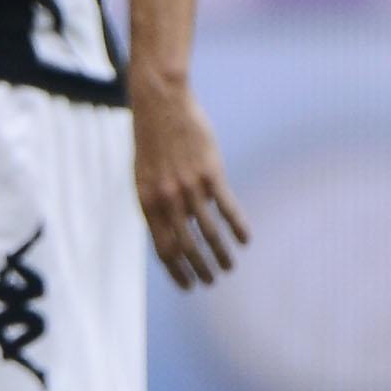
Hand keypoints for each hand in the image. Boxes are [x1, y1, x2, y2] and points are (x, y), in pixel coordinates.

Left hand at [131, 72, 248, 289]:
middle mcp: (167, 200)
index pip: (164, 249)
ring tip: (229, 267)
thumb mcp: (144, 177)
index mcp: (147, 203)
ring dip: (221, 254)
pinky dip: (238, 227)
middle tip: (211, 281)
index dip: (177, 272)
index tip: (189, 286)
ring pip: (209, 232)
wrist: (160, 104)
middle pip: (187, 247)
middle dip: (200, 270)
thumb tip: (172, 233)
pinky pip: (227, 208)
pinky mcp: (211, 173)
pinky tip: (246, 240)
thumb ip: (156, 205)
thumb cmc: (152, 142)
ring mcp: (190, 187)